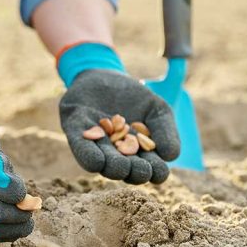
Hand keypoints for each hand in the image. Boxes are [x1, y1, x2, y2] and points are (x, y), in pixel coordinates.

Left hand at [60, 69, 180, 183]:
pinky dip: (89, 156)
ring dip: (113, 166)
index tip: (158, 170)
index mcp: (138, 153)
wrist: (103, 75)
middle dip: (134, 172)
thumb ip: (166, 131)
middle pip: (127, 170)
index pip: (150, 168)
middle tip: (140, 169)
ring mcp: (96, 145)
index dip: (155, 172)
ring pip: (104, 163)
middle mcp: (116, 155)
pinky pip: (81, 148)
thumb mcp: (157, 109)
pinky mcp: (76, 133)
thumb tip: (170, 156)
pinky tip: (98, 162)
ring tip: (121, 166)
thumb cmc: (134, 97)